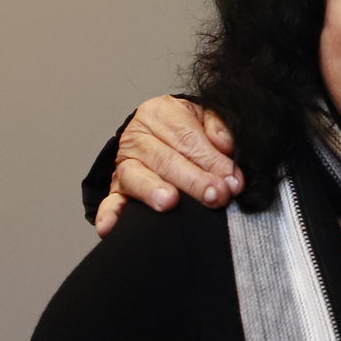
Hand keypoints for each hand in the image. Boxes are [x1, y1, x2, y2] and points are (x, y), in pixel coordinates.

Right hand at [94, 95, 244, 236]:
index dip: (211, 160)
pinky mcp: (116, 189)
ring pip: (136, 177)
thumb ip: (218, 128)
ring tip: (169, 202)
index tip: (232, 181)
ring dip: (153, 191)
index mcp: (161, 113)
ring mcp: (124, 164)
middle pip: (165, 159)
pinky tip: (111, 227)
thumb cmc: (188, 128)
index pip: (187, 138)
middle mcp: (137, 137)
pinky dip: (109, 214)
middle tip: (214, 195)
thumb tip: (226, 146)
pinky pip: (111, 202)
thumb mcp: (205, 117)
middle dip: (193, 180)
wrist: (161, 132)